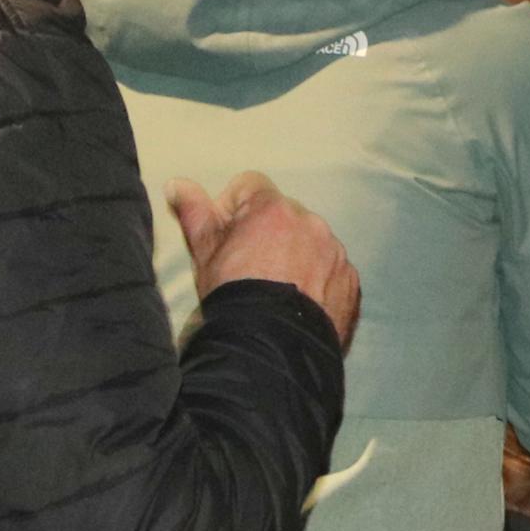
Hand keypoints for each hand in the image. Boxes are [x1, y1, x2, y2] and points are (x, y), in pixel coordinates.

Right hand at [174, 174, 358, 347]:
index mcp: (273, 209)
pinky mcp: (351, 280)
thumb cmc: (234, 294)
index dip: (234, 208)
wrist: (272, 346)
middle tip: (252, 267)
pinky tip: (300, 301)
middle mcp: (311, 223)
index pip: (251, 186)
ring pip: (311, 241)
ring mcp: (336, 252)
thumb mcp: (205, 253)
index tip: (228, 236)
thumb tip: (179, 184)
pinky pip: (332, 269)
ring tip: (278, 288)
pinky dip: (319, 278)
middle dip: (268, 232)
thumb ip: (194, 213)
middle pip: (284, 214)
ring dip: (296, 254)